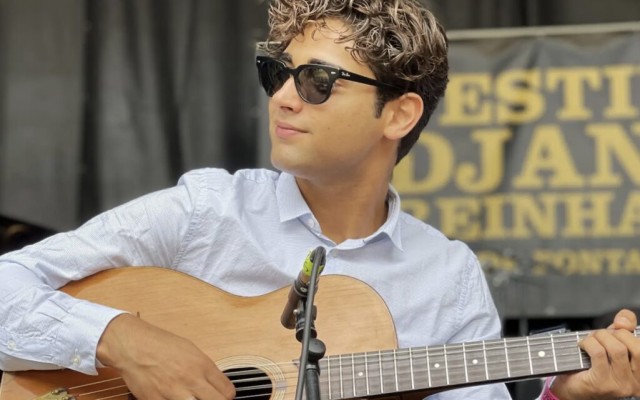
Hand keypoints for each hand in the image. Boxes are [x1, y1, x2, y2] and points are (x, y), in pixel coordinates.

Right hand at [97, 313, 235, 399]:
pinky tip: (174, 398)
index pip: (227, 391)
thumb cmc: (160, 344)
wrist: (133, 345)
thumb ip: (204, 369)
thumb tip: (215, 385)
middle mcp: (190, 380)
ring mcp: (173, 393)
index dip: (227, 396)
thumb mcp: (190, 350)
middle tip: (210, 399)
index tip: (223, 396)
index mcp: (202, 365)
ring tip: (191, 398)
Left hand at [550, 309, 639, 398]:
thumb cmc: (593, 366)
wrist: (573, 389)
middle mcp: (637, 382)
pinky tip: (583, 345)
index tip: (618, 324)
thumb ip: (621, 330)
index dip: (630, 327)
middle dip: (615, 333)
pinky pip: (599, 353)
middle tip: (600, 335)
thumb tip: (623, 319)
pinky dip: (589, 343)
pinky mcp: (603, 383)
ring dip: (600, 337)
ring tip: (591, 339)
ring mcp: (621, 385)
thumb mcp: (611, 345)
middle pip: (635, 346)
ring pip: (617, 349)